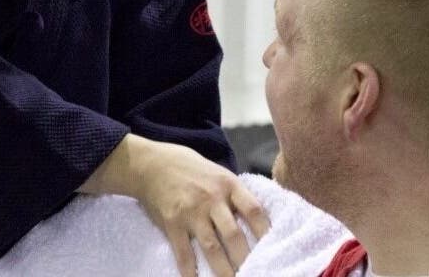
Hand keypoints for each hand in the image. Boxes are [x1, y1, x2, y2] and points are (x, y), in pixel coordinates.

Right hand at [131, 139, 269, 276]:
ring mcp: (191, 212)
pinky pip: (184, 252)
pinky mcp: (173, 223)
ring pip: (212, 247)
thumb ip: (236, 194)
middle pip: (234, 234)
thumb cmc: (192, 169)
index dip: (265, 231)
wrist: (153, 164)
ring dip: (224, 271)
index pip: (253, 209)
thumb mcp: (219, 174)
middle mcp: (212, 199)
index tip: (274, 248)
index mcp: (229, 185)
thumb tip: (260, 219)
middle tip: (256, 274)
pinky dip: (190, 270)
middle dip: (245, 259)